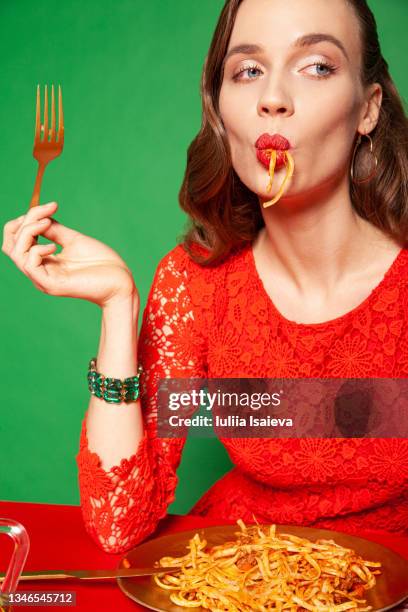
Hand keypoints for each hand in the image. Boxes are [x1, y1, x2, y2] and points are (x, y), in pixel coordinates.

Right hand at [2, 202, 138, 308]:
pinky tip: (54, 246)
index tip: (49, 207)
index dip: (25, 220)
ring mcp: (43, 280)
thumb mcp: (74, 240)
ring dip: (28, 231)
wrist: (121, 282)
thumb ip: (54, 230)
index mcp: (43, 261)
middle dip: (25, 222)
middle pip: (11, 244)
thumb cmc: (101, 263)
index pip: (16, 240)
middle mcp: (39, 271)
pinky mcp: (52, 286)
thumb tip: (38, 217)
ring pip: (16, 253)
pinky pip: (29, 265)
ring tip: (47, 224)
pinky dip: (37, 249)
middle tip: (47, 212)